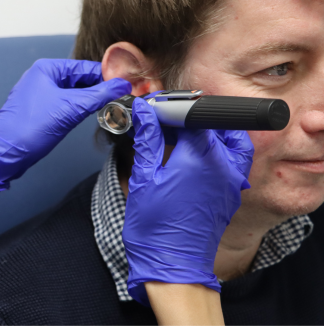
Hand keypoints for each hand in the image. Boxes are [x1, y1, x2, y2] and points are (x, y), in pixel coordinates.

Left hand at [0, 58, 130, 190]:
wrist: (4, 154)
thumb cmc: (29, 129)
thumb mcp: (69, 109)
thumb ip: (98, 95)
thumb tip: (122, 85)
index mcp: (47, 68)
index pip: (85, 67)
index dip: (107, 76)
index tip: (128, 85)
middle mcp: (43, 77)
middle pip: (81, 79)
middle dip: (100, 89)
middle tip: (123, 98)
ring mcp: (41, 94)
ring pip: (74, 93)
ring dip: (91, 100)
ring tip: (113, 107)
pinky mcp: (41, 111)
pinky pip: (66, 105)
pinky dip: (80, 109)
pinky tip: (93, 115)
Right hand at [122, 97, 252, 305]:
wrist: (173, 266)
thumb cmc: (155, 228)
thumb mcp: (143, 179)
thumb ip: (148, 140)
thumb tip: (146, 114)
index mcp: (198, 159)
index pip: (192, 116)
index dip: (172, 110)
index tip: (155, 113)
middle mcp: (222, 166)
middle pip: (213, 125)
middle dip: (189, 120)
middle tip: (165, 127)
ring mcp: (232, 180)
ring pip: (230, 139)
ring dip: (209, 133)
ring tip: (183, 140)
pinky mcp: (232, 192)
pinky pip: (234, 159)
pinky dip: (218, 150)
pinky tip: (194, 159)